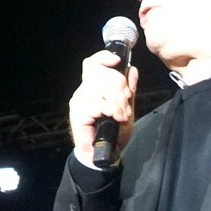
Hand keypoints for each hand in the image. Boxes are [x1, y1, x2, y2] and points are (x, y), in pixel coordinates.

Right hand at [67, 50, 138, 166]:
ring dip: (118, 100)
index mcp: (94, 86)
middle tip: (127, 101)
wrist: (106, 153)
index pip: (93, 63)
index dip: (104, 57)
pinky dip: (112, 109)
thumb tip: (132, 70)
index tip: (117, 61)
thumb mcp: (126, 107)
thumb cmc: (113, 131)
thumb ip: (129, 89)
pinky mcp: (78, 113)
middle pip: (100, 73)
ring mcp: (79, 101)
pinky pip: (98, 103)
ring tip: (123, 114)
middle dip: (119, 85)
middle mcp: (84, 90)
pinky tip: (117, 118)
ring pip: (100, 88)